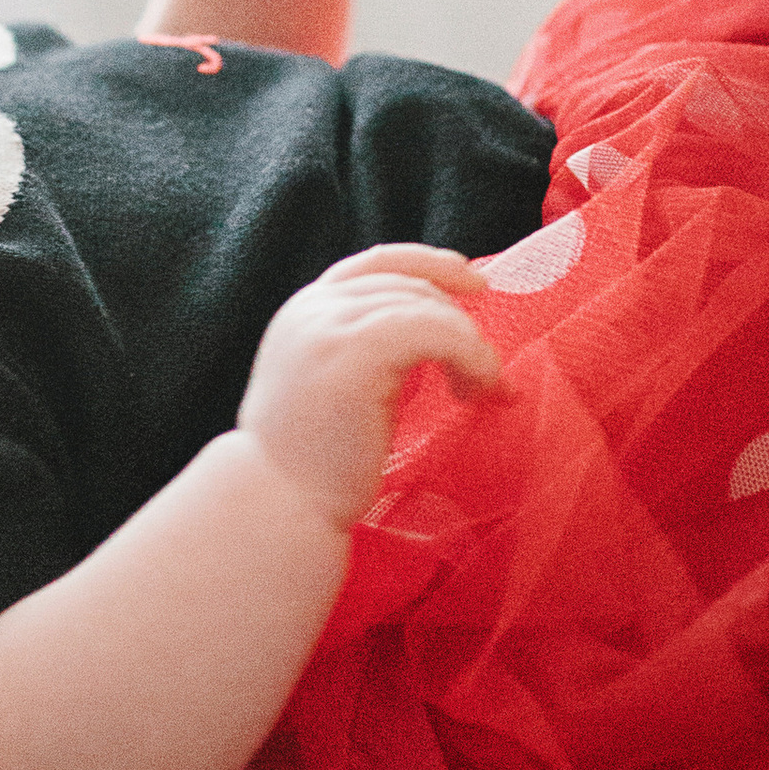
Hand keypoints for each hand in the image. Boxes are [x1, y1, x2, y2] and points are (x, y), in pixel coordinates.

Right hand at [236, 245, 505, 526]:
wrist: (280, 506)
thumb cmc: (314, 463)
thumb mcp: (333, 385)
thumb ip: (362, 348)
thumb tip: (432, 331)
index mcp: (305, 312)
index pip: (377, 263)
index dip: (430, 264)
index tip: (474, 283)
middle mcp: (313, 308)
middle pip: (409, 285)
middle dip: (460, 321)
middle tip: (488, 375)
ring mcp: (330, 327)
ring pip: (427, 306)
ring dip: (470, 344)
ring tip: (484, 390)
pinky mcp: (356, 352)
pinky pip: (434, 331)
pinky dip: (469, 354)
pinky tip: (477, 389)